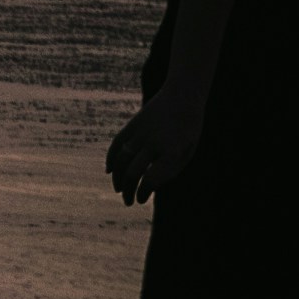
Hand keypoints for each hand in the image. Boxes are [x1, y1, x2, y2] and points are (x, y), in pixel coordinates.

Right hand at [106, 84, 205, 202]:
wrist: (182, 96)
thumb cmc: (188, 130)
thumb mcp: (187, 152)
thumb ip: (169, 171)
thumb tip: (148, 187)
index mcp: (172, 151)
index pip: (152, 179)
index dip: (143, 193)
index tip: (141, 200)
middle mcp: (155, 142)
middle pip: (134, 172)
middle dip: (129, 191)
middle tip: (128, 202)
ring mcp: (142, 132)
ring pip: (122, 160)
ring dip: (118, 179)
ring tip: (119, 190)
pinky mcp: (133, 125)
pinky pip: (117, 144)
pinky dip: (111, 159)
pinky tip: (110, 171)